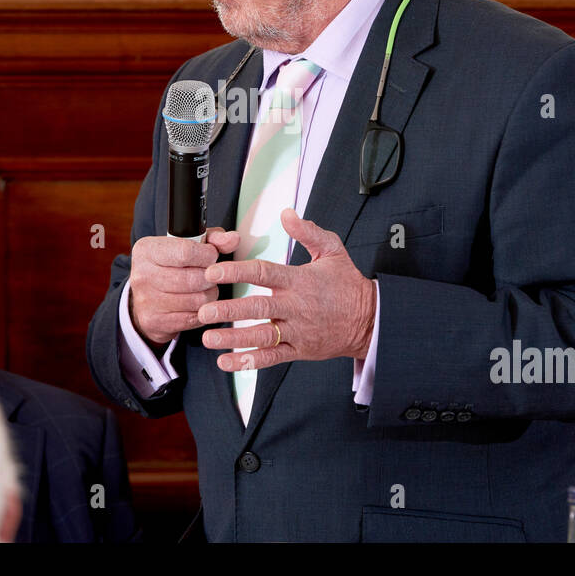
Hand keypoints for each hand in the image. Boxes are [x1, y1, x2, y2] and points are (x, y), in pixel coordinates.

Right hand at [129, 227, 239, 346]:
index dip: (207, 255)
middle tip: (210, 275)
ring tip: (204, 288)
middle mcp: (142, 275)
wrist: (145, 299)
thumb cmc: (171, 266)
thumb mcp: (187, 244)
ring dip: (209, 294)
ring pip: (199, 300)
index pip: (186, 252)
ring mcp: (147, 300)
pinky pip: (194, 317)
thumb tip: (234, 239)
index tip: (211, 256)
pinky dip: (203, 311)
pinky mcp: (155, 321)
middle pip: (195, 278)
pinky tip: (197, 303)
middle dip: (211, 277)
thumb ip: (213, 239)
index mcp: (147, 250)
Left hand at [198, 208, 375, 370]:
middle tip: (205, 310)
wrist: (369, 319)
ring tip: (208, 338)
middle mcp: (296, 306)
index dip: (236, 272)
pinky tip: (227, 362)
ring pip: (262, 336)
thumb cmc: (348, 284)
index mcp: (299, 280)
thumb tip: (286, 213)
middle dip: (229, 310)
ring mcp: (297, 330)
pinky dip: (248, 362)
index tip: (213, 272)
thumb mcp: (333, 250)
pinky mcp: (299, 349)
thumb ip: (308, 231)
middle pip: (259, 308)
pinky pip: (271, 357)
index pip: (264, 273)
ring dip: (234, 339)